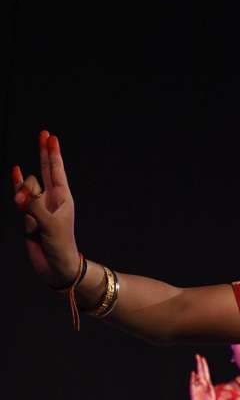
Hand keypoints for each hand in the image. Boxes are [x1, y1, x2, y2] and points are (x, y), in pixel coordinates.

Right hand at [11, 131, 80, 288]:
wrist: (56, 266)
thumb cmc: (60, 244)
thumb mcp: (49, 224)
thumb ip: (34, 206)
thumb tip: (21, 192)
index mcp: (63, 198)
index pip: (57, 170)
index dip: (53, 153)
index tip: (51, 136)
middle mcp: (51, 199)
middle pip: (46, 169)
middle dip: (44, 151)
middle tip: (44, 133)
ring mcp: (38, 206)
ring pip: (27, 188)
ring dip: (24, 197)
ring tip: (27, 213)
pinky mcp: (27, 215)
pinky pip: (20, 197)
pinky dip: (17, 187)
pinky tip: (16, 171)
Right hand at [190, 354, 214, 399]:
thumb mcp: (211, 395)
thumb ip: (209, 387)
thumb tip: (204, 379)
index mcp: (207, 385)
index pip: (205, 373)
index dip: (204, 366)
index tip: (202, 358)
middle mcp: (201, 385)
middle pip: (201, 372)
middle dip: (200, 364)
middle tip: (198, 356)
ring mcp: (197, 388)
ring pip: (197, 376)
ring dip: (197, 369)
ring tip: (198, 361)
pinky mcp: (193, 393)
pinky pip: (192, 384)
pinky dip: (193, 379)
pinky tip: (193, 374)